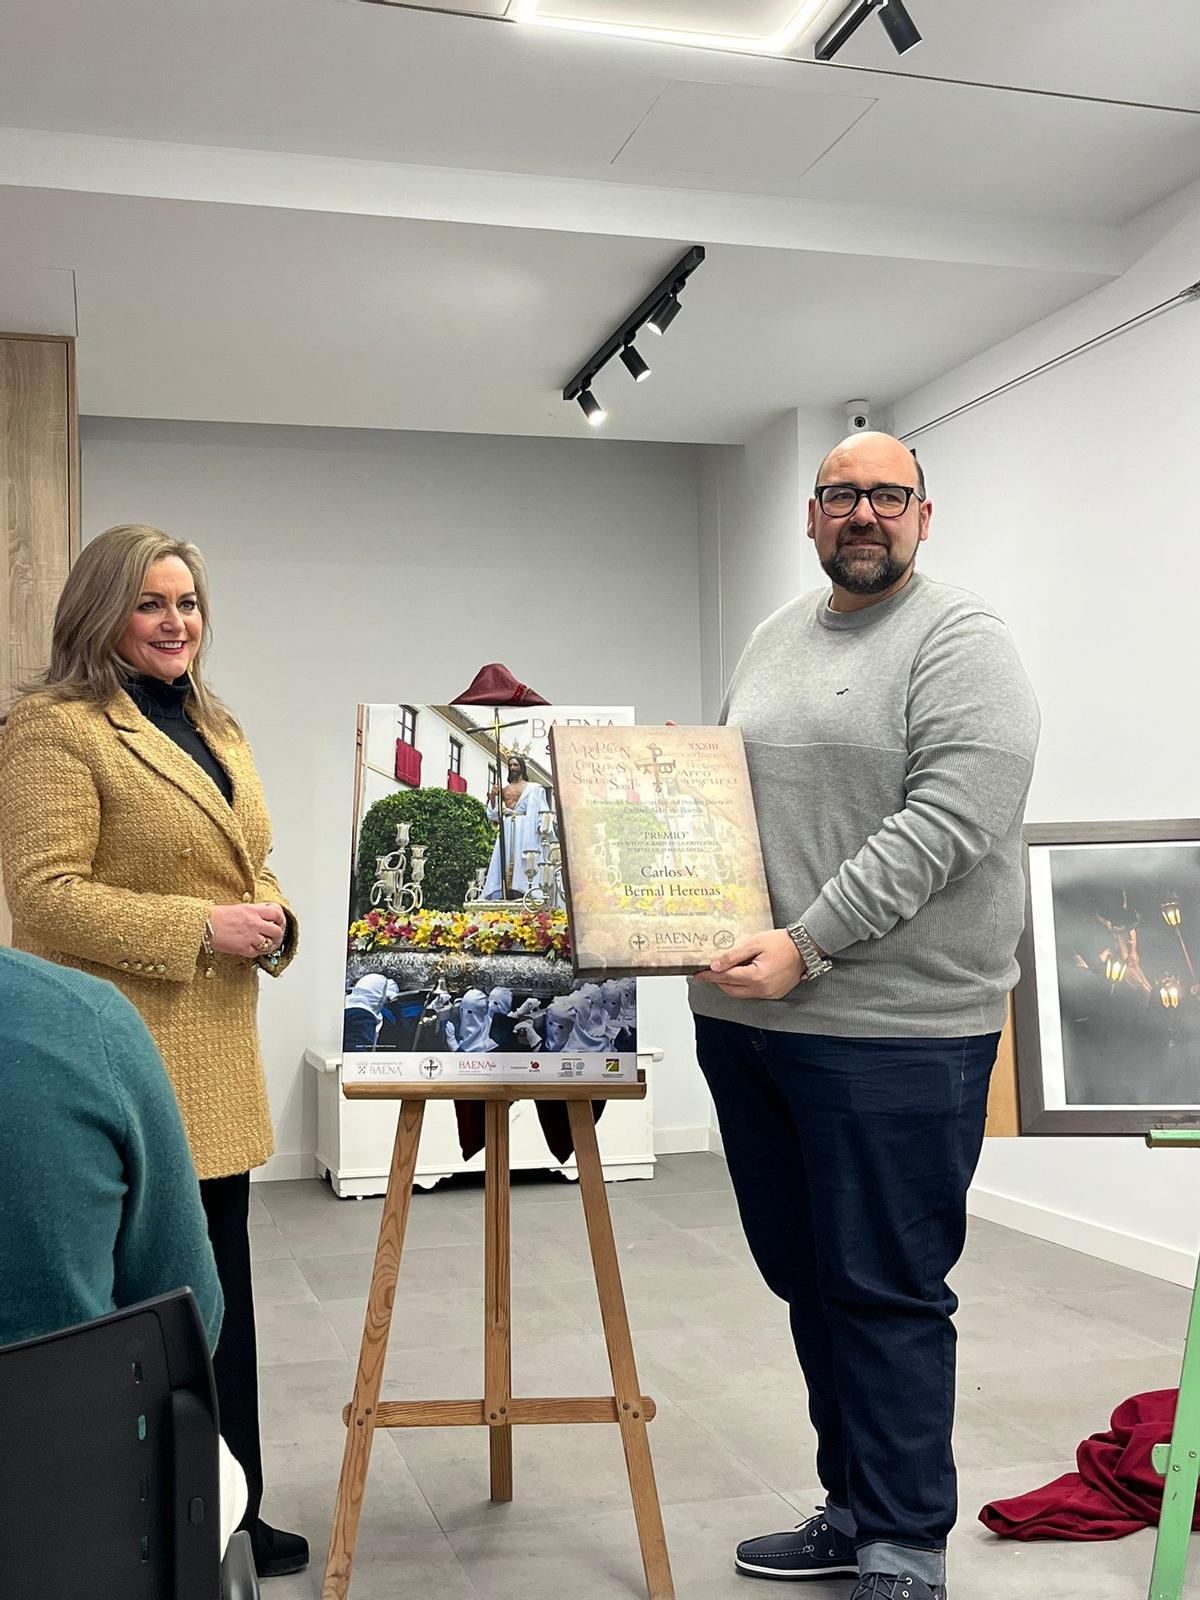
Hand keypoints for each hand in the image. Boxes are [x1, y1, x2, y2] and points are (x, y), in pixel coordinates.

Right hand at [208, 902, 286, 959]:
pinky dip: (256, 952)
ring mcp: (249, 936)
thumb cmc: (217, 916)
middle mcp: (254, 922)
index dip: (281, 919)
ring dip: (270, 945)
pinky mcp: (243, 948)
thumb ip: (253, 912)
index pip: (276, 913)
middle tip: (275, 938)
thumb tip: (264, 917)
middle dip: (278, 935)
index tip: (279, 923)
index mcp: (253, 910)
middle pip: (277, 930)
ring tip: (266, 945)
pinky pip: (256, 952)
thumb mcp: (239, 908)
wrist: (204, 925)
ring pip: (269, 943)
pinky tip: (253, 949)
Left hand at [692, 928, 806, 999]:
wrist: (805, 947)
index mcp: (757, 977)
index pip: (726, 978)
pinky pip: (753, 993)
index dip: (710, 976)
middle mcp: (763, 990)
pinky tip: (742, 974)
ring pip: (741, 994)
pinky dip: (744, 986)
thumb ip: (733, 956)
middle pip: (731, 990)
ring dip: (731, 984)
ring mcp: (769, 994)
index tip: (698, 974)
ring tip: (724, 971)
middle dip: (718, 981)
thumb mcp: (754, 943)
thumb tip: (716, 966)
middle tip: (709, 972)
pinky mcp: (774, 994)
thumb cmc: (782, 942)